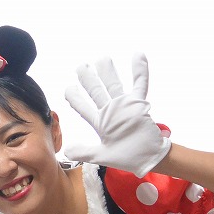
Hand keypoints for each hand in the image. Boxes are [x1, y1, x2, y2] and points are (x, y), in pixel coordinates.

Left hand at [63, 53, 171, 176]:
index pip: (83, 108)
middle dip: (88, 78)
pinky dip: (140, 70)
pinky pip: (140, 84)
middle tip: (80, 66)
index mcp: (100, 122)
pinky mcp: (139, 104)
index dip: (75, 98)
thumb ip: (83, 152)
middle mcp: (110, 111)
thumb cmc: (127, 156)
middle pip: (96, 91)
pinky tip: (138, 55)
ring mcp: (124, 106)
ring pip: (114, 85)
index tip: (68, 88)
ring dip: (107, 72)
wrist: (147, 158)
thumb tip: (65, 151)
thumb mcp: (101, 156)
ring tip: (102, 59)